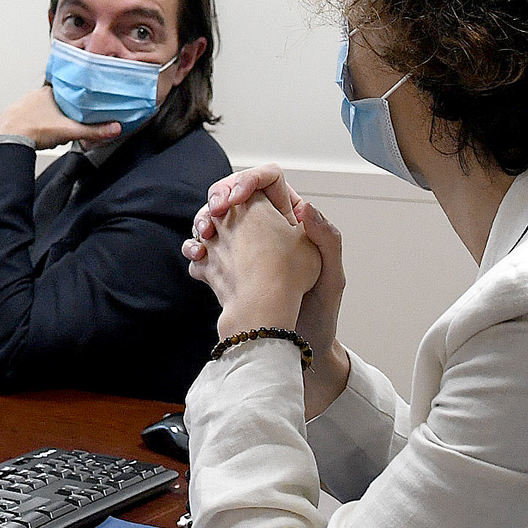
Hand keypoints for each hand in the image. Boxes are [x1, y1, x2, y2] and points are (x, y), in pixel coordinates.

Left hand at [0, 86, 121, 150]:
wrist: (7, 138)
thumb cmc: (33, 129)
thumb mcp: (70, 130)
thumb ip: (93, 131)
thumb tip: (114, 128)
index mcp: (49, 92)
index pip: (68, 91)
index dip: (76, 101)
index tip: (80, 110)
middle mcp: (35, 95)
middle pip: (55, 103)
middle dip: (61, 116)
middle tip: (65, 128)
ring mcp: (22, 104)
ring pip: (42, 111)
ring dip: (47, 122)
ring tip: (51, 134)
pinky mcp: (13, 115)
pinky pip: (29, 119)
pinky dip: (34, 127)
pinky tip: (37, 136)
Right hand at [187, 166, 351, 413]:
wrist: (294, 348)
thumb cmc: (320, 313)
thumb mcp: (331, 275)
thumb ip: (326, 238)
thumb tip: (305, 207)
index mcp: (291, 219)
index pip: (268, 180)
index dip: (248, 179)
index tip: (237, 198)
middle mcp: (265, 227)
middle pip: (233, 193)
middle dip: (218, 196)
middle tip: (215, 211)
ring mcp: (242, 247)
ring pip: (215, 218)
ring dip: (202, 220)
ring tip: (204, 236)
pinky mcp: (225, 268)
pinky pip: (204, 249)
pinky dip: (196, 248)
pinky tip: (199, 257)